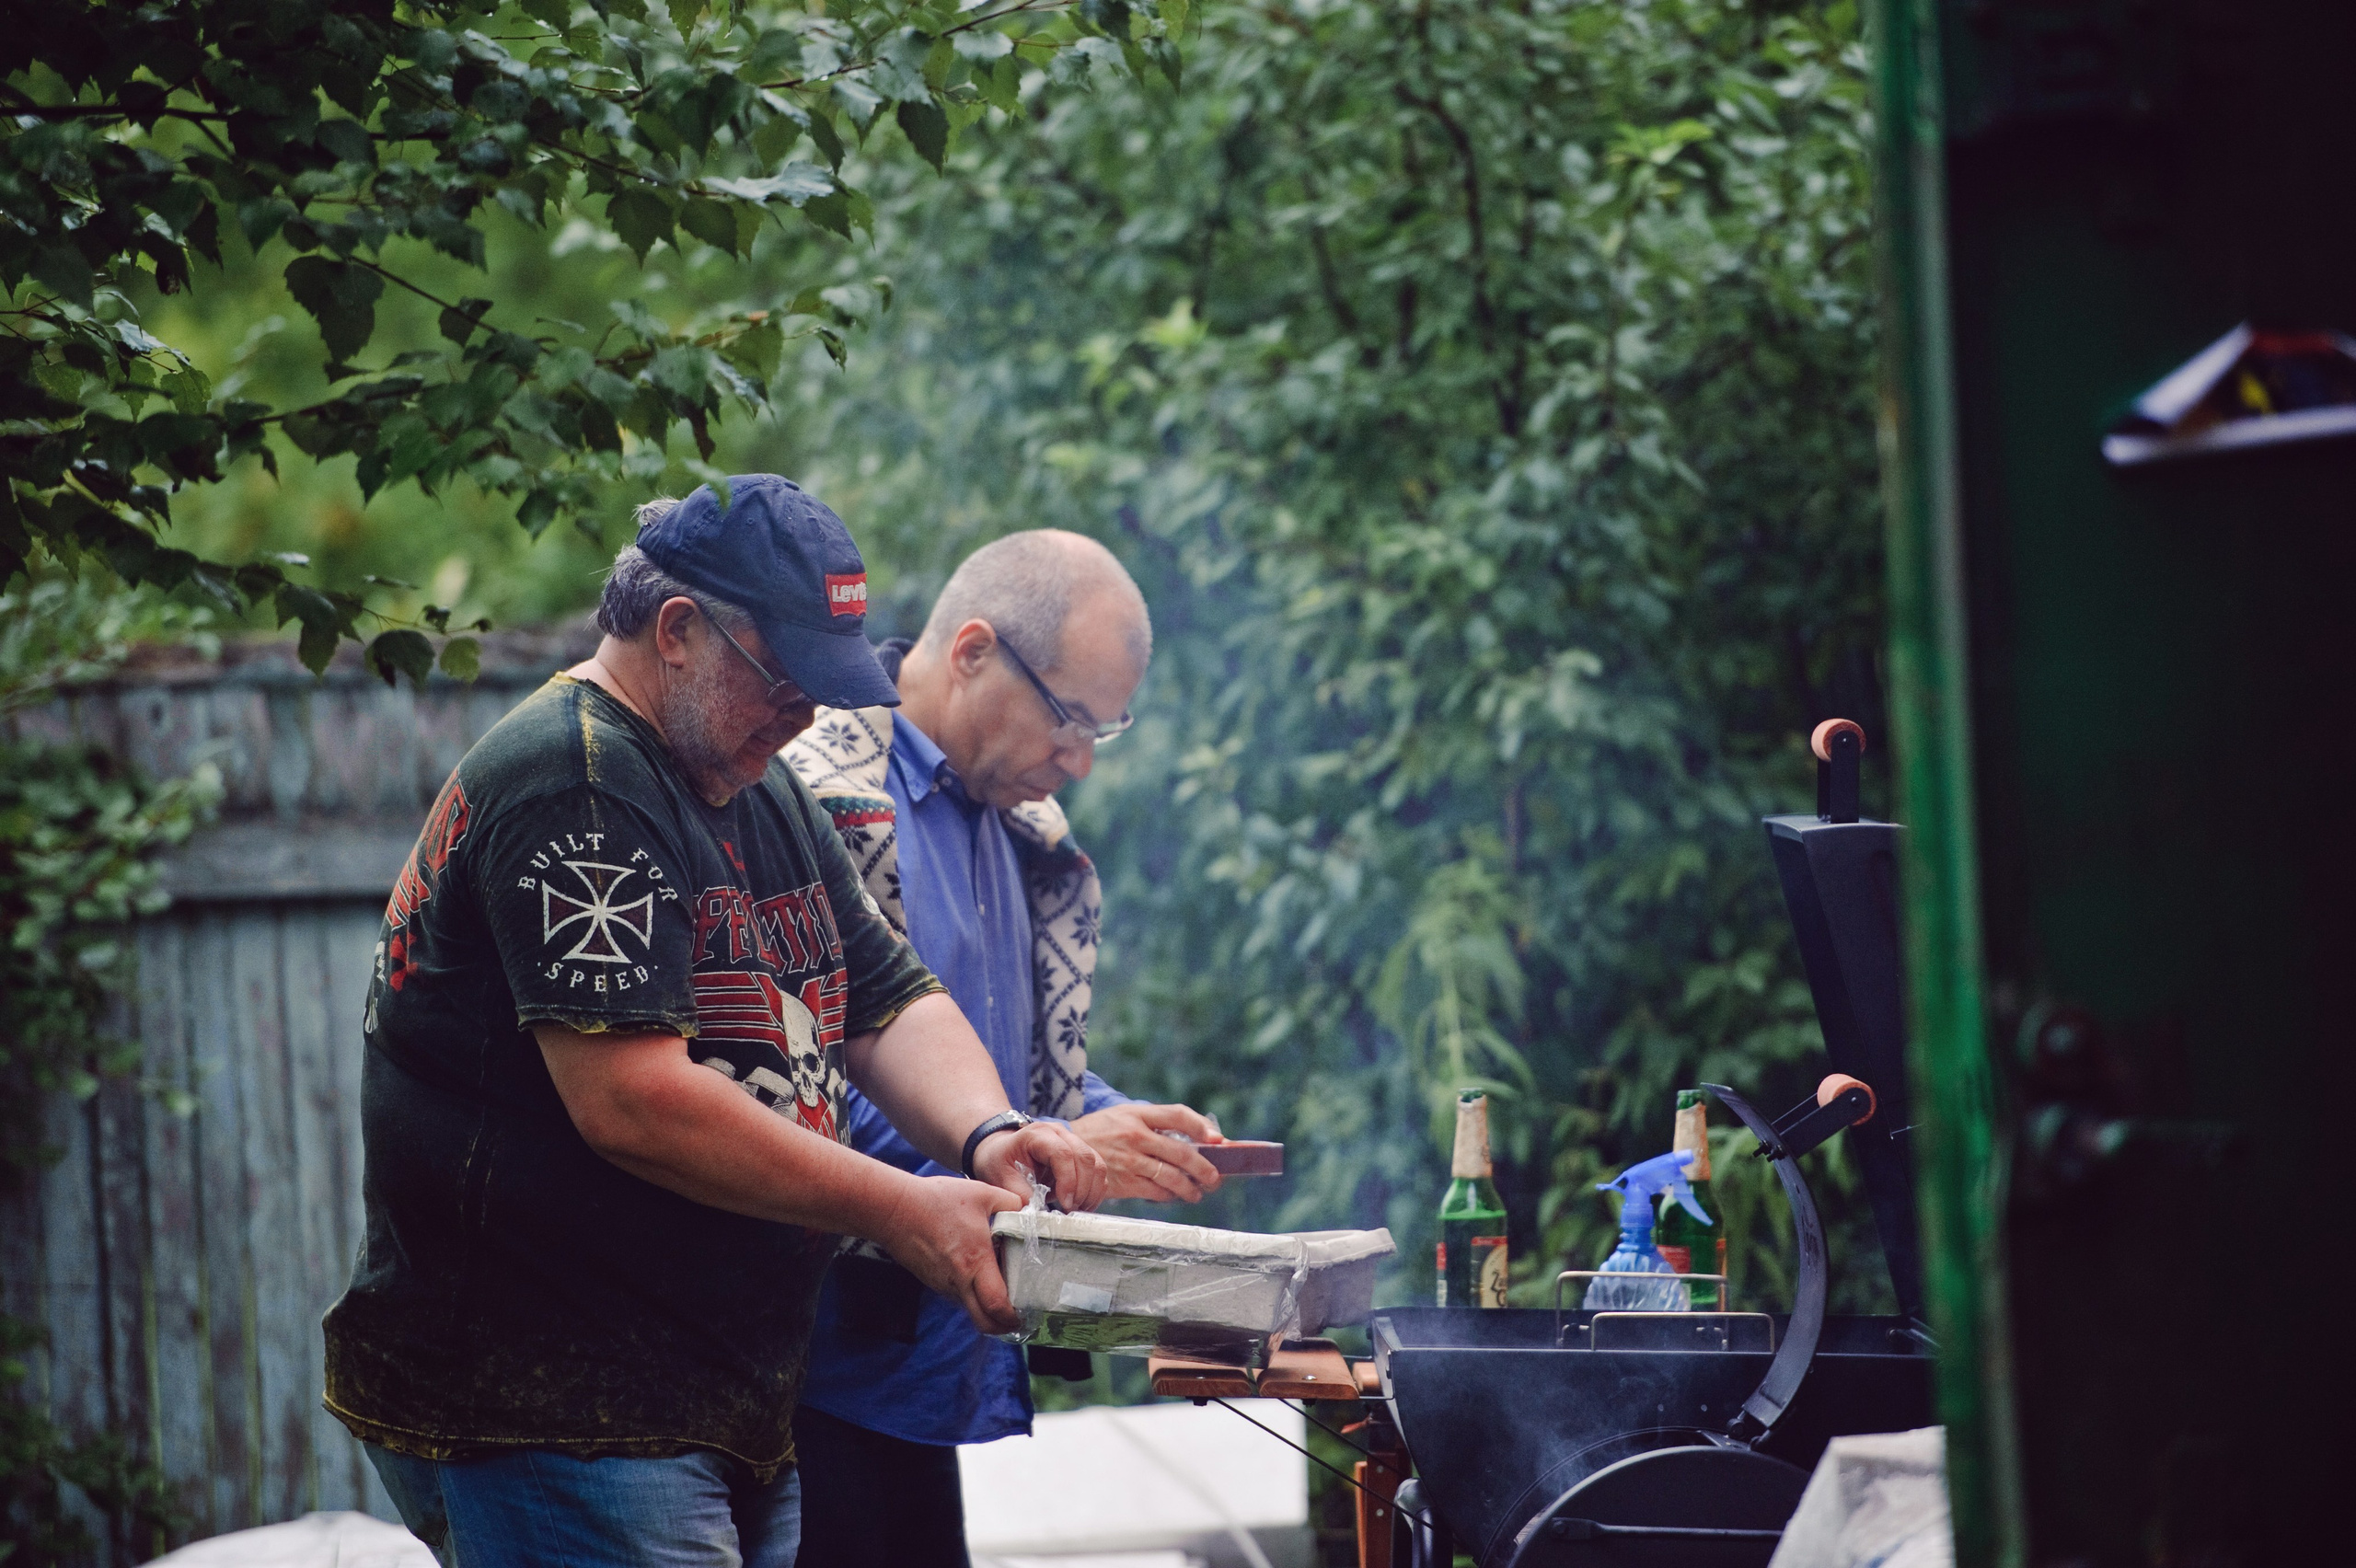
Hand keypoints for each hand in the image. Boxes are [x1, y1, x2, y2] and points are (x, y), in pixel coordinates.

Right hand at [875, 1173, 1023, 1333]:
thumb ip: (1009, 1201)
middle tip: (1014, 1319)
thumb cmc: (936, 1200)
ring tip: (999, 1291)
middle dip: (1000, 1327)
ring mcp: (942, 1283)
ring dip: (984, 1308)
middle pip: (982, 1321)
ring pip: (968, 1308)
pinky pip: (955, 1294)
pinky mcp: (931, 1279)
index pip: (996, 1304)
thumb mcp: (981, 1194)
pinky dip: (969, 1293)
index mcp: (976, 1262)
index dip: (1011, 1317)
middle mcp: (959, 1280)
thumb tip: (1025, 1208)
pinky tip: (975, 1273)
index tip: (1024, 1316)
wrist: (894, 1209)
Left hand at [971, 1119, 1108, 1212]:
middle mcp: (1060, 1133)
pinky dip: (1094, 1190)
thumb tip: (1039, 1214)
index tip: (1065, 1205)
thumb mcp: (1001, 1178)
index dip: (1068, 1181)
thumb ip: (1020, 1194)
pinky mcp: (1080, 1154)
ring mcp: (1073, 1141)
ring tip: (1077, 1211)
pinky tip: (1082, 1205)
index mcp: (1038, 1134)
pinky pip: (1098, 1171)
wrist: (1001, 1150)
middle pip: (1085, 1157)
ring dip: (1091, 1191)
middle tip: (1071, 1211)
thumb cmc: (999, 1161)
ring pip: (1097, 1164)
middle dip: (1082, 1189)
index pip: (1063, 1154)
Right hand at [1069, 1102, 1225, 1202]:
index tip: (1219, 1140)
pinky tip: (1174, 1196)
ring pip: (1171, 1177)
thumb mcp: (1125, 1116)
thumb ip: (1156, 1124)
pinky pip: (1155, 1192)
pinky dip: (1169, 1196)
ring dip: (1190, 1188)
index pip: (1177, 1115)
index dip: (1201, 1127)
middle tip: (1215, 1177)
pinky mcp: (1122, 1182)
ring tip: (1197, 1193)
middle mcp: (1134, 1135)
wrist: (1065, 1150)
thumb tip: (1197, 1139)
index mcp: (1137, 1114)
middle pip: (1180, 1152)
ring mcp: (1129, 1160)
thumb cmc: (1102, 1132)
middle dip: (1204, 1168)